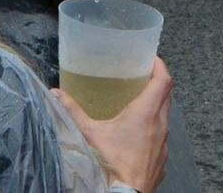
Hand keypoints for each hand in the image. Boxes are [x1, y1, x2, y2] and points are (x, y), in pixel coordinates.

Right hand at [55, 58, 171, 192]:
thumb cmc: (111, 164)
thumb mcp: (89, 134)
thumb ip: (72, 112)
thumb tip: (55, 94)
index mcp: (146, 113)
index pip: (163, 81)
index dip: (160, 66)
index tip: (151, 59)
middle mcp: (160, 125)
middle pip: (166, 96)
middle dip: (157, 83)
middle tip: (143, 77)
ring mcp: (163, 144)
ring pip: (165, 117)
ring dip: (156, 107)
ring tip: (139, 105)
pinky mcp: (161, 160)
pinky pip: (162, 137)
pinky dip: (154, 129)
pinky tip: (138, 136)